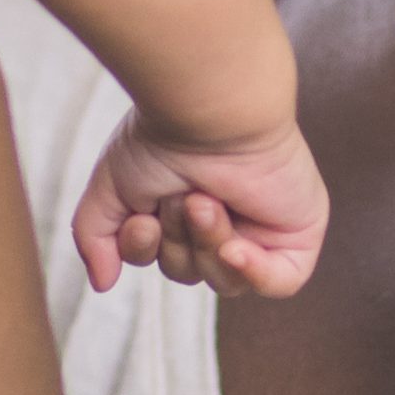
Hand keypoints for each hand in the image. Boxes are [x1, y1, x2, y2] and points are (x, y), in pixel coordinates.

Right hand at [76, 119, 327, 298]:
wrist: (211, 110)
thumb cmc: (162, 136)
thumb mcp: (112, 189)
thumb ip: (96, 236)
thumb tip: (102, 283)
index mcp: (185, 206)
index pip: (161, 258)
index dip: (145, 249)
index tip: (142, 219)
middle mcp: (225, 217)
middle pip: (191, 272)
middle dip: (179, 241)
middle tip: (185, 197)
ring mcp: (264, 226)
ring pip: (228, 280)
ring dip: (208, 244)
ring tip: (207, 201)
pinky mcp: (298, 232)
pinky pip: (278, 283)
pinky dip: (252, 271)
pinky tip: (236, 246)